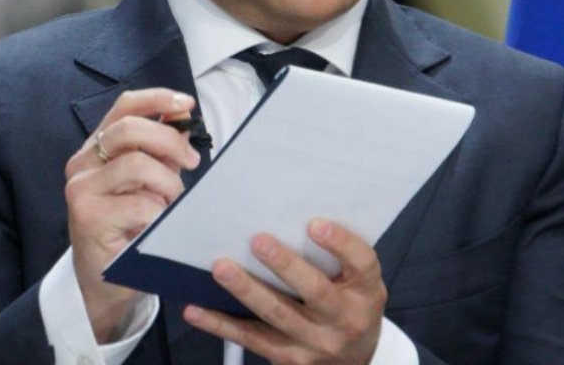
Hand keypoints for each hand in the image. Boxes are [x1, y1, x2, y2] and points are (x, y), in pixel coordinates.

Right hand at [63, 88, 200, 340]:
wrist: (105, 281)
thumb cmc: (130, 227)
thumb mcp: (149, 182)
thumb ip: (161, 150)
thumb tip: (183, 116)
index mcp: (97, 148)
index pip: (124, 107)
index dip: (157, 99)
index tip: (187, 105)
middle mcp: (82, 163)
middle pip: (129, 129)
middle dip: (170, 141)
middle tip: (191, 163)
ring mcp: (81, 190)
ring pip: (136, 164)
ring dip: (167, 183)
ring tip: (170, 203)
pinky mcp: (87, 218)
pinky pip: (139, 205)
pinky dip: (159, 214)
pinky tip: (157, 226)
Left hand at [184, 219, 387, 364]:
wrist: (355, 361)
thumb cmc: (351, 305)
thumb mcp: (360, 281)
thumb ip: (337, 255)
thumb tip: (291, 214)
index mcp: (367, 292)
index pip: (362, 263)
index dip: (340, 243)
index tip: (314, 223)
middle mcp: (345, 320)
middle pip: (316, 291)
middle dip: (285, 265)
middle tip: (257, 240)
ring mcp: (315, 344)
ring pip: (277, 315)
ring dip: (246, 290)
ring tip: (221, 268)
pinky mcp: (288, 358)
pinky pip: (250, 339)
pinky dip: (220, 324)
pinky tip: (196, 309)